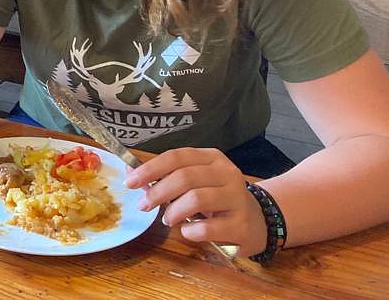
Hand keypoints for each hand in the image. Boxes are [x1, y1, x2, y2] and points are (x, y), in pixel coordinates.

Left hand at [124, 147, 266, 255]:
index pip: (177, 156)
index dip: (151, 168)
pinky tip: (188, 232)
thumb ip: (168, 178)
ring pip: (196, 199)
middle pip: (185, 177)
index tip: (131, 182)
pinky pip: (208, 227)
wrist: (258, 222)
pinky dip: (190, 231)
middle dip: (158, 192)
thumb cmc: (218, 199)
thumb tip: (133, 176)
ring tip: (167, 220)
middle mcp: (227, 173)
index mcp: (212, 158)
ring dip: (174, 211)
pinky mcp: (241, 224)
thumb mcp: (196, 182)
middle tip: (144, 205)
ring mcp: (237, 198)